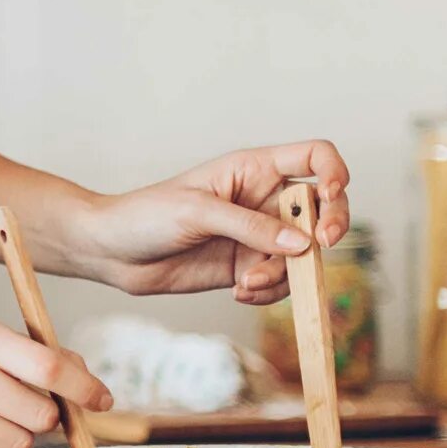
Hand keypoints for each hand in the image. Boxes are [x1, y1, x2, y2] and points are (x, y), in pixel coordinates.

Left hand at [69, 141, 351, 304]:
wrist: (112, 252)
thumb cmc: (145, 216)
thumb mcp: (196, 212)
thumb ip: (249, 226)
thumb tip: (302, 244)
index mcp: (253, 169)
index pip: (315, 157)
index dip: (334, 172)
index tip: (329, 195)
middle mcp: (263, 199)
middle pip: (324, 208)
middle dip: (328, 229)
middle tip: (314, 249)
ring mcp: (259, 234)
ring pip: (303, 254)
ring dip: (284, 272)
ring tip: (245, 281)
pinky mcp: (249, 265)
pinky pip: (282, 281)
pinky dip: (268, 290)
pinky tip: (239, 290)